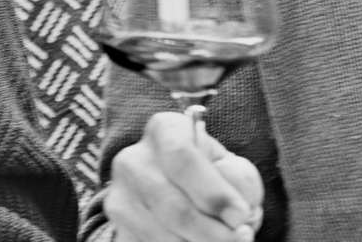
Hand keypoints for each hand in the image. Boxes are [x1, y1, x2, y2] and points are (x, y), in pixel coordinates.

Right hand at [106, 111, 263, 241]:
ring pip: (163, 236)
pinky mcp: (118, 230)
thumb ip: (240, 180)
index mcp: (163, 130)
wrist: (173, 190)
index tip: (241, 216)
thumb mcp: (230, 166)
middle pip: (173, 206)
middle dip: (214, 231)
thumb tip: (239, 213)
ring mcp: (120, 198)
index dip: (214, 192)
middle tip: (243, 237)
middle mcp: (133, 160)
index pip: (182, 157)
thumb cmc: (208, 175)